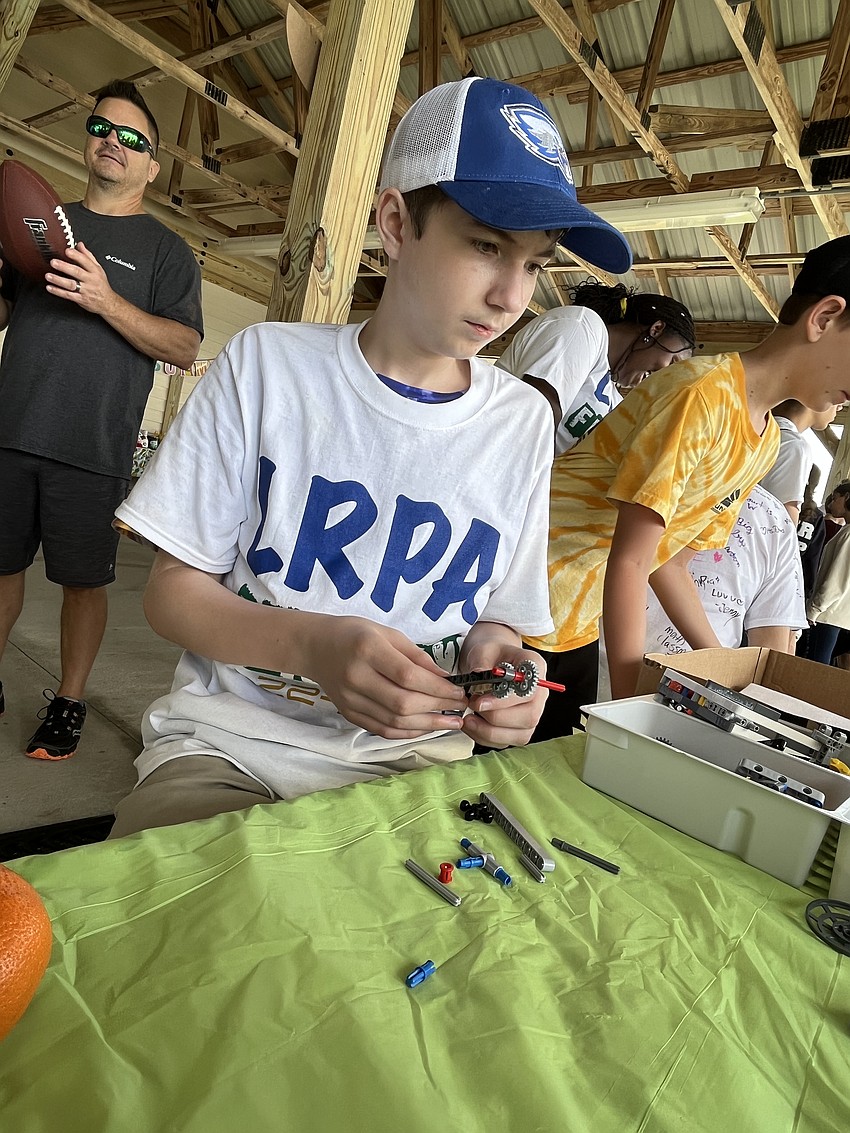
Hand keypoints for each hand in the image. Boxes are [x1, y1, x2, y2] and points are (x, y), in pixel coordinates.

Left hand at [44, 241, 115, 314]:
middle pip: (77, 272)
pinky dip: (58, 292)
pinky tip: (50, 287)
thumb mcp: (98, 269)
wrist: (107, 302)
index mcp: (95, 271)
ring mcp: (85, 290)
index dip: (76, 256)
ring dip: (59, 280)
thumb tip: (79, 244)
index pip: (85, 261)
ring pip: (71, 284)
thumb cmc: (101, 285)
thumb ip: (88, 256)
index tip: (67, 251)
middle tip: (53, 262)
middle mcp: (90, 280)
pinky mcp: (81, 299)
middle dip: (64, 267)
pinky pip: (68, 295)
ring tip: (49, 276)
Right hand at [300, 615, 467, 738]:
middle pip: (403, 703)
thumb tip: (444, 679)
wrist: (315, 646)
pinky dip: (407, 732)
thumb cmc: (355, 634)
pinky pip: (381, 729)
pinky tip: (425, 728)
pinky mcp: (349, 713)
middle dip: (437, 708)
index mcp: (368, 650)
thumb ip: (416, 656)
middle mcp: (357, 677)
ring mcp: (350, 699)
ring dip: (427, 725)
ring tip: (451, 723)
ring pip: (394, 721)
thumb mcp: (388, 633)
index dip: (437, 688)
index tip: (458, 692)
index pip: (408, 676)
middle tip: (460, 708)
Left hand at [458, 642, 548, 748]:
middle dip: (496, 718)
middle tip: (473, 707)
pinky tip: (472, 725)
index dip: (505, 701)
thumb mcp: (483, 648)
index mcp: (534, 668)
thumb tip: (478, 674)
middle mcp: (539, 693)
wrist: (490, 659)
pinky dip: (486, 738)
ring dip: (491, 732)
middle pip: (529, 717)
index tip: (480, 702)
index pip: (530, 691)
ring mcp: (531, 712)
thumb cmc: (489, 652)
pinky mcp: (519, 727)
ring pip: (521, 735)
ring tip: (468, 720)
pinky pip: (508, 741)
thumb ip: (481, 660)